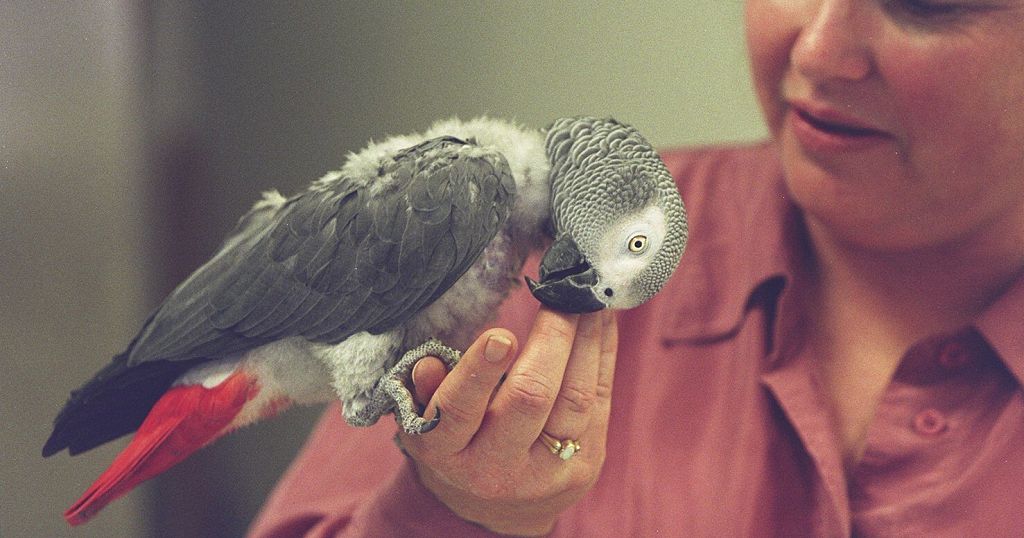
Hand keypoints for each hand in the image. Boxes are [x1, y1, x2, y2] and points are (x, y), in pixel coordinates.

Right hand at [401, 307, 617, 535]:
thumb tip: (428, 364)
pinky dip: (603, 353)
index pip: (458, 412)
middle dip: (550, 341)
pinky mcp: (585, 465)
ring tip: (586, 299)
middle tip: (560, 295)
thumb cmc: (457, 441)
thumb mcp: (426, 417)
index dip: (479, 372)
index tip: (499, 335)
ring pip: (575, 397)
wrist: (499, 504)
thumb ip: (427, 390)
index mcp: (446, 453)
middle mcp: (496, 468)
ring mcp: (547, 471)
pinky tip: (602, 320)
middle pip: (530, 399)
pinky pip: (599, 399)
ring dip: (585, 339)